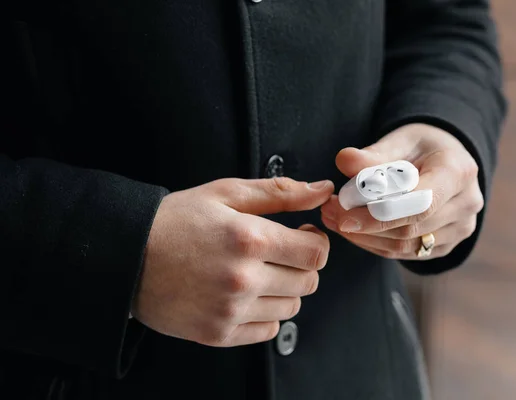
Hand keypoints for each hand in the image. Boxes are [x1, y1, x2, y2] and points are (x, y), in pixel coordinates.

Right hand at [132, 177, 333, 346]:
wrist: (125, 257)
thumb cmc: (174, 221)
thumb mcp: (225, 193)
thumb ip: (279, 192)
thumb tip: (321, 190)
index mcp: (249, 240)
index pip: (315, 253)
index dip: (316, 243)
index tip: (303, 237)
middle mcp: (243, 279)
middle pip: (308, 282)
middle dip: (302, 265)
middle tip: (280, 253)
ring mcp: (230, 310)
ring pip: (291, 308)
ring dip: (285, 290)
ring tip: (260, 273)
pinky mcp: (218, 333)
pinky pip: (268, 331)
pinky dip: (266, 314)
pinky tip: (247, 295)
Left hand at [320, 123, 482, 259]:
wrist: (446, 159)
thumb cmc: (421, 146)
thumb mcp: (399, 139)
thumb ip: (373, 154)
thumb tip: (344, 160)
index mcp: (458, 172)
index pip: (418, 202)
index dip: (379, 213)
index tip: (343, 213)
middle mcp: (466, 204)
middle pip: (409, 227)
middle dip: (363, 224)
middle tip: (328, 211)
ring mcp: (460, 229)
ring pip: (404, 245)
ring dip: (363, 237)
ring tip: (333, 218)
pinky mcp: (446, 245)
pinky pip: (405, 253)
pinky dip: (374, 243)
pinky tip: (352, 230)